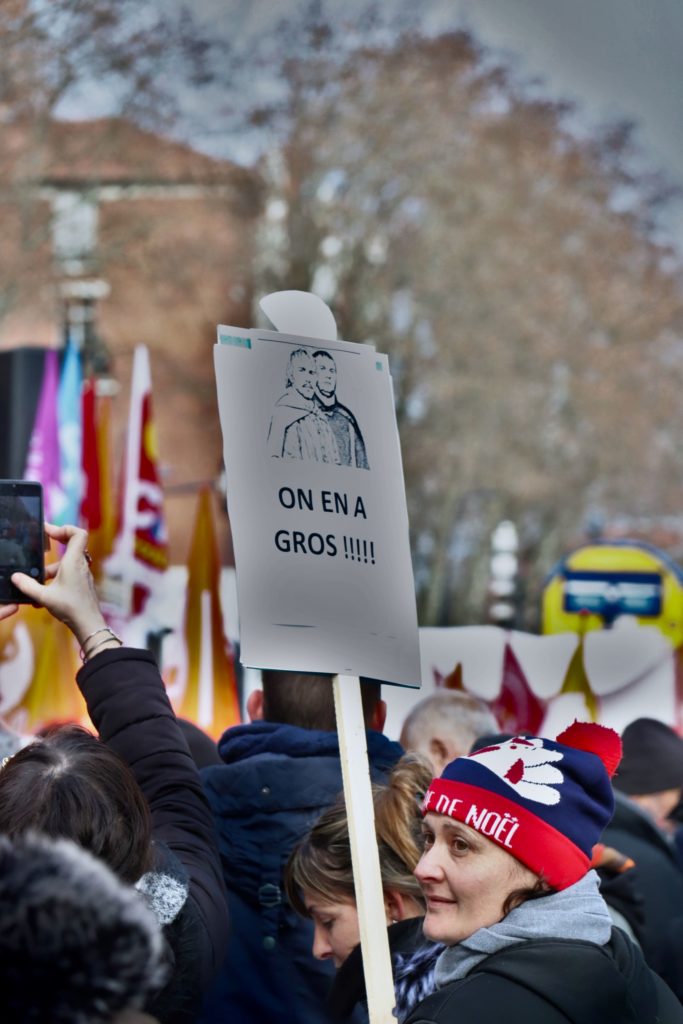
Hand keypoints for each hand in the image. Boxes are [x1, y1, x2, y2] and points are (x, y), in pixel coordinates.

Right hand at [10, 524, 107, 646]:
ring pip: (65, 564)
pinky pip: (67, 576)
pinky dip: (54, 581)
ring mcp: (82, 575)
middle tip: (39, 547)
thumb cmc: (70, 607)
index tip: (49, 531)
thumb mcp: (44, 596)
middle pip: (71, 545)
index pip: (78, 533)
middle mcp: (80, 565)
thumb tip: (15, 577)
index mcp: (73, 561)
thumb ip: (28, 586)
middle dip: (54, 547)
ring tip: (35, 584)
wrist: (88, 624)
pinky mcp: (81, 585)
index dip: (65, 528)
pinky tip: (42, 598)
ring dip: (49, 571)